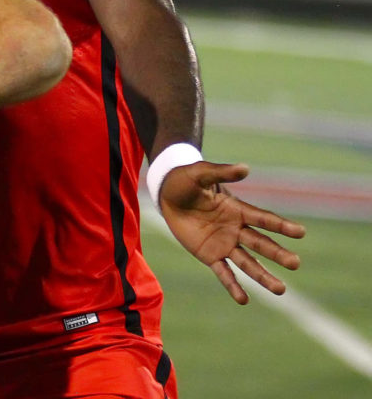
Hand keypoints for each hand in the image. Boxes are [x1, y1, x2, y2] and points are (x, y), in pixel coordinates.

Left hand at [159, 161, 304, 304]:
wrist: (167, 195)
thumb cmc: (185, 180)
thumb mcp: (201, 173)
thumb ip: (222, 172)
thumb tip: (246, 168)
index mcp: (238, 209)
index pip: (263, 219)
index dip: (281, 225)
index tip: (300, 232)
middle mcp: (236, 229)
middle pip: (261, 244)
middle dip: (277, 254)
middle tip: (295, 263)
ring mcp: (224, 244)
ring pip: (248, 263)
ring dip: (263, 276)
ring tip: (281, 290)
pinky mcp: (210, 255)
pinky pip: (223, 273)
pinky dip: (233, 286)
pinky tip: (244, 300)